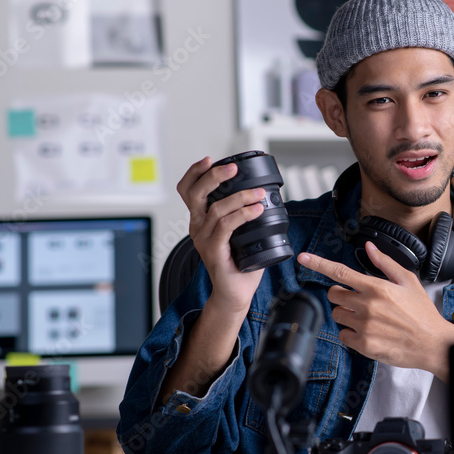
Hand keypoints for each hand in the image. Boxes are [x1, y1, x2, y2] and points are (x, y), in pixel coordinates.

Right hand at [176, 157, 267, 316]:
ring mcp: (203, 239)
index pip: (188, 191)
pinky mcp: (213, 251)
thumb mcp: (241, 233)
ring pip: (217, 209)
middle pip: (196, 194)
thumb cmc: (240, 263)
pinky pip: (226, 227)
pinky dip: (243, 215)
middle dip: (214, 177)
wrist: (235, 293)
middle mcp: (198, 227)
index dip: (195, 173)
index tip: (208, 160)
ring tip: (258, 194)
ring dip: (240, 197)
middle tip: (233, 168)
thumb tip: (265, 195)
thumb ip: (245, 214)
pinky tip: (256, 210)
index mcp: (200, 220)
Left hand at [297, 241, 453, 381]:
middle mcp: (367, 305)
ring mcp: (363, 326)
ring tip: (367, 318)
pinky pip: (343, 336)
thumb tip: (369, 247)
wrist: (433, 343)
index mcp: (376, 287)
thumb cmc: (422, 313)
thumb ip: (385, 263)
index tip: (303, 258)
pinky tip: (367, 332)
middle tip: (359, 300)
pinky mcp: (363, 344)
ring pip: (337, 315)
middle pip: (334, 295)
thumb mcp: (408, 281)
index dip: (318, 263)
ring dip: (346, 314)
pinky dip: (351, 334)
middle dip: (343, 295)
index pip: (339, 272)